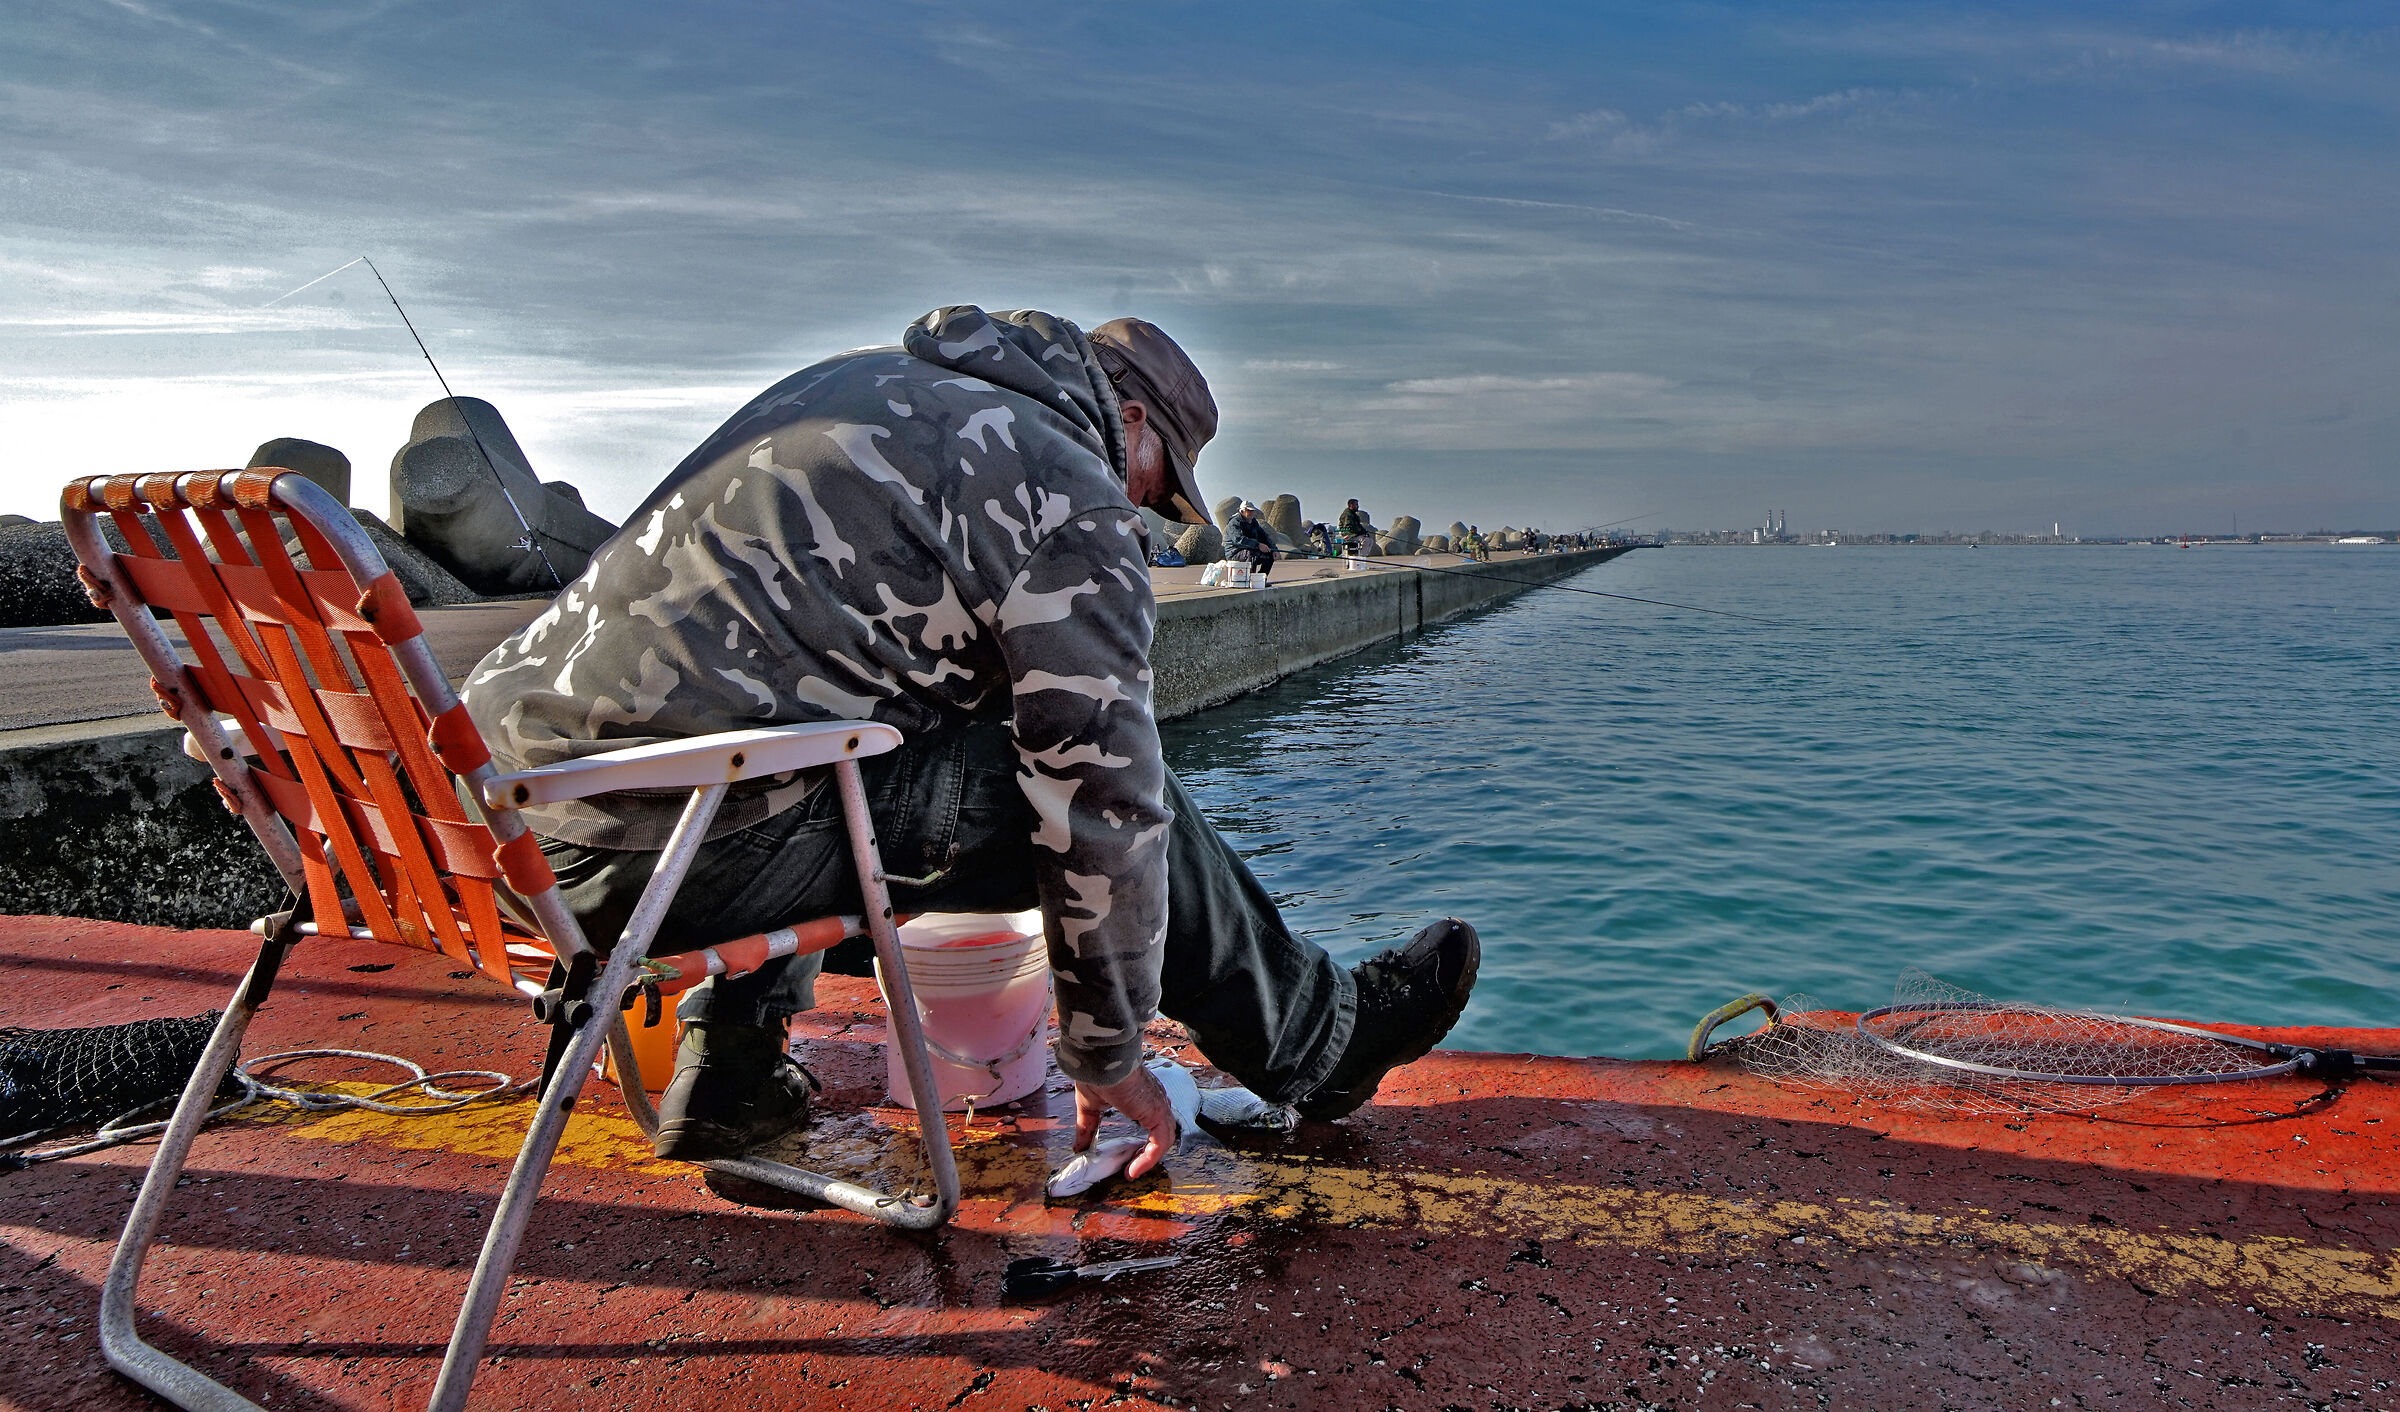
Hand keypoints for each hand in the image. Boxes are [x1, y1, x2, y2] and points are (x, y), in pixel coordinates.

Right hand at [1071, 1065, 1179, 1179]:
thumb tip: (1078, 1147)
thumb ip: (1087, 1127)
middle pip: (1161, 1133)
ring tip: (1131, 1171)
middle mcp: (1155, 1101)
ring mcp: (1159, 1107)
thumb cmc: (1097, 1074)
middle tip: (1131, 1167)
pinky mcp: (1157, 1114)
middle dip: (1148, 1153)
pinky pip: (1160, 1144)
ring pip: (1164, 1140)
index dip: (1143, 1141)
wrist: (1102, 1061)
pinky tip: (1133, 1170)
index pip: (1153, 1123)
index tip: (1128, 1157)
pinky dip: (1149, 1159)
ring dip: (1148, 1158)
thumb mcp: (1090, 1106)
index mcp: (1143, 1097)